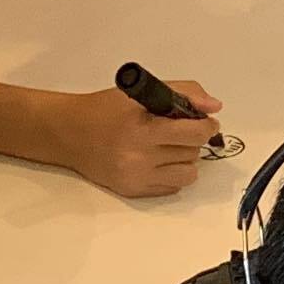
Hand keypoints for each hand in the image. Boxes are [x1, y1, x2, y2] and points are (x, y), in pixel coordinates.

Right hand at [58, 82, 223, 198]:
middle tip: (179, 131)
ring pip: (187, 174)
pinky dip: (172, 174)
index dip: (206, 126)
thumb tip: (213, 107)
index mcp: (142, 128)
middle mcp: (139, 156)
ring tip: (170, 147)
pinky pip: (172, 187)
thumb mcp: (141, 92)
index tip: (206, 122)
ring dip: (185, 159)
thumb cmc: (105, 109)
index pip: (193, 134)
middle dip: (192, 140)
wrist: (70, 134)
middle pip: (192, 153)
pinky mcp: (133, 191)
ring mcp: (137, 177)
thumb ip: (183, 92)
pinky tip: (158, 160)